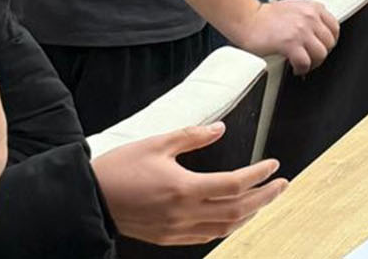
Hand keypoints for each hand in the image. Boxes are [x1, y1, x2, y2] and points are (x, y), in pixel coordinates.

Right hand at [93, 123, 287, 245]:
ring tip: (264, 199)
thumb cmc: (118, 169)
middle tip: (282, 184)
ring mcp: (175, 229)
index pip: (234, 185)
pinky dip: (226, 227)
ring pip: (224, 227)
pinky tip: (234, 216)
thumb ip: (192, 136)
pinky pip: (206, 237)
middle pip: (237, 210)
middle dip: (265, 197)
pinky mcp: (166, 238)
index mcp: (183, 188)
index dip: (259, 175)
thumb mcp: (156, 144)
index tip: (273, 165)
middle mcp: (183, 213)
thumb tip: (220, 128)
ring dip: (249, 214)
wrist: (85, 198)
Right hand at [231, 0, 338, 74]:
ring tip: (304, 64)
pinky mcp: (290, 43)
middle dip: (321, 54)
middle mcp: (309, 18)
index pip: (335, 28)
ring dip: (313, 63)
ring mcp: (301, 31)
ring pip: (321, 54)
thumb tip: (320, 30)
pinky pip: (305, 62)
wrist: (247, 19)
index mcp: (313, 8)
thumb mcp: (295, 8)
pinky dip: (302, 68)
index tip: (323, 47)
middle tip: (312, 58)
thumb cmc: (266, 16)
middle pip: (329, 43)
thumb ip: (310, 16)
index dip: (330, 41)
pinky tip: (296, 68)